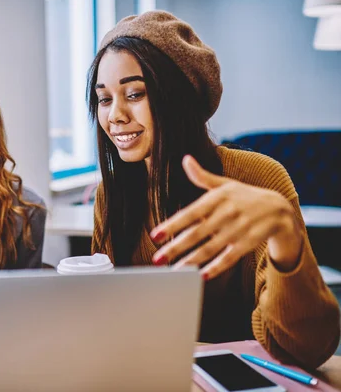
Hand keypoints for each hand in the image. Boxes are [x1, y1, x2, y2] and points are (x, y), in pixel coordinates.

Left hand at [149, 155, 302, 280]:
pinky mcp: (249, 243)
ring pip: (211, 248)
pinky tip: (201, 276)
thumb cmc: (245, 196)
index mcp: (218, 197)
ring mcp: (239, 229)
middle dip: (176, 247)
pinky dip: (217, 267)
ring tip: (174, 271)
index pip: (190, 213)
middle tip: (157, 258)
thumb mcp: (225, 184)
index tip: (155, 235)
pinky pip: (230, 257)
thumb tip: (186, 159)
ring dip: (191, 261)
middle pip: (197, 233)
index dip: (172, 225)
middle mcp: (228, 213)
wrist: (280, 209)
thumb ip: (202, 176)